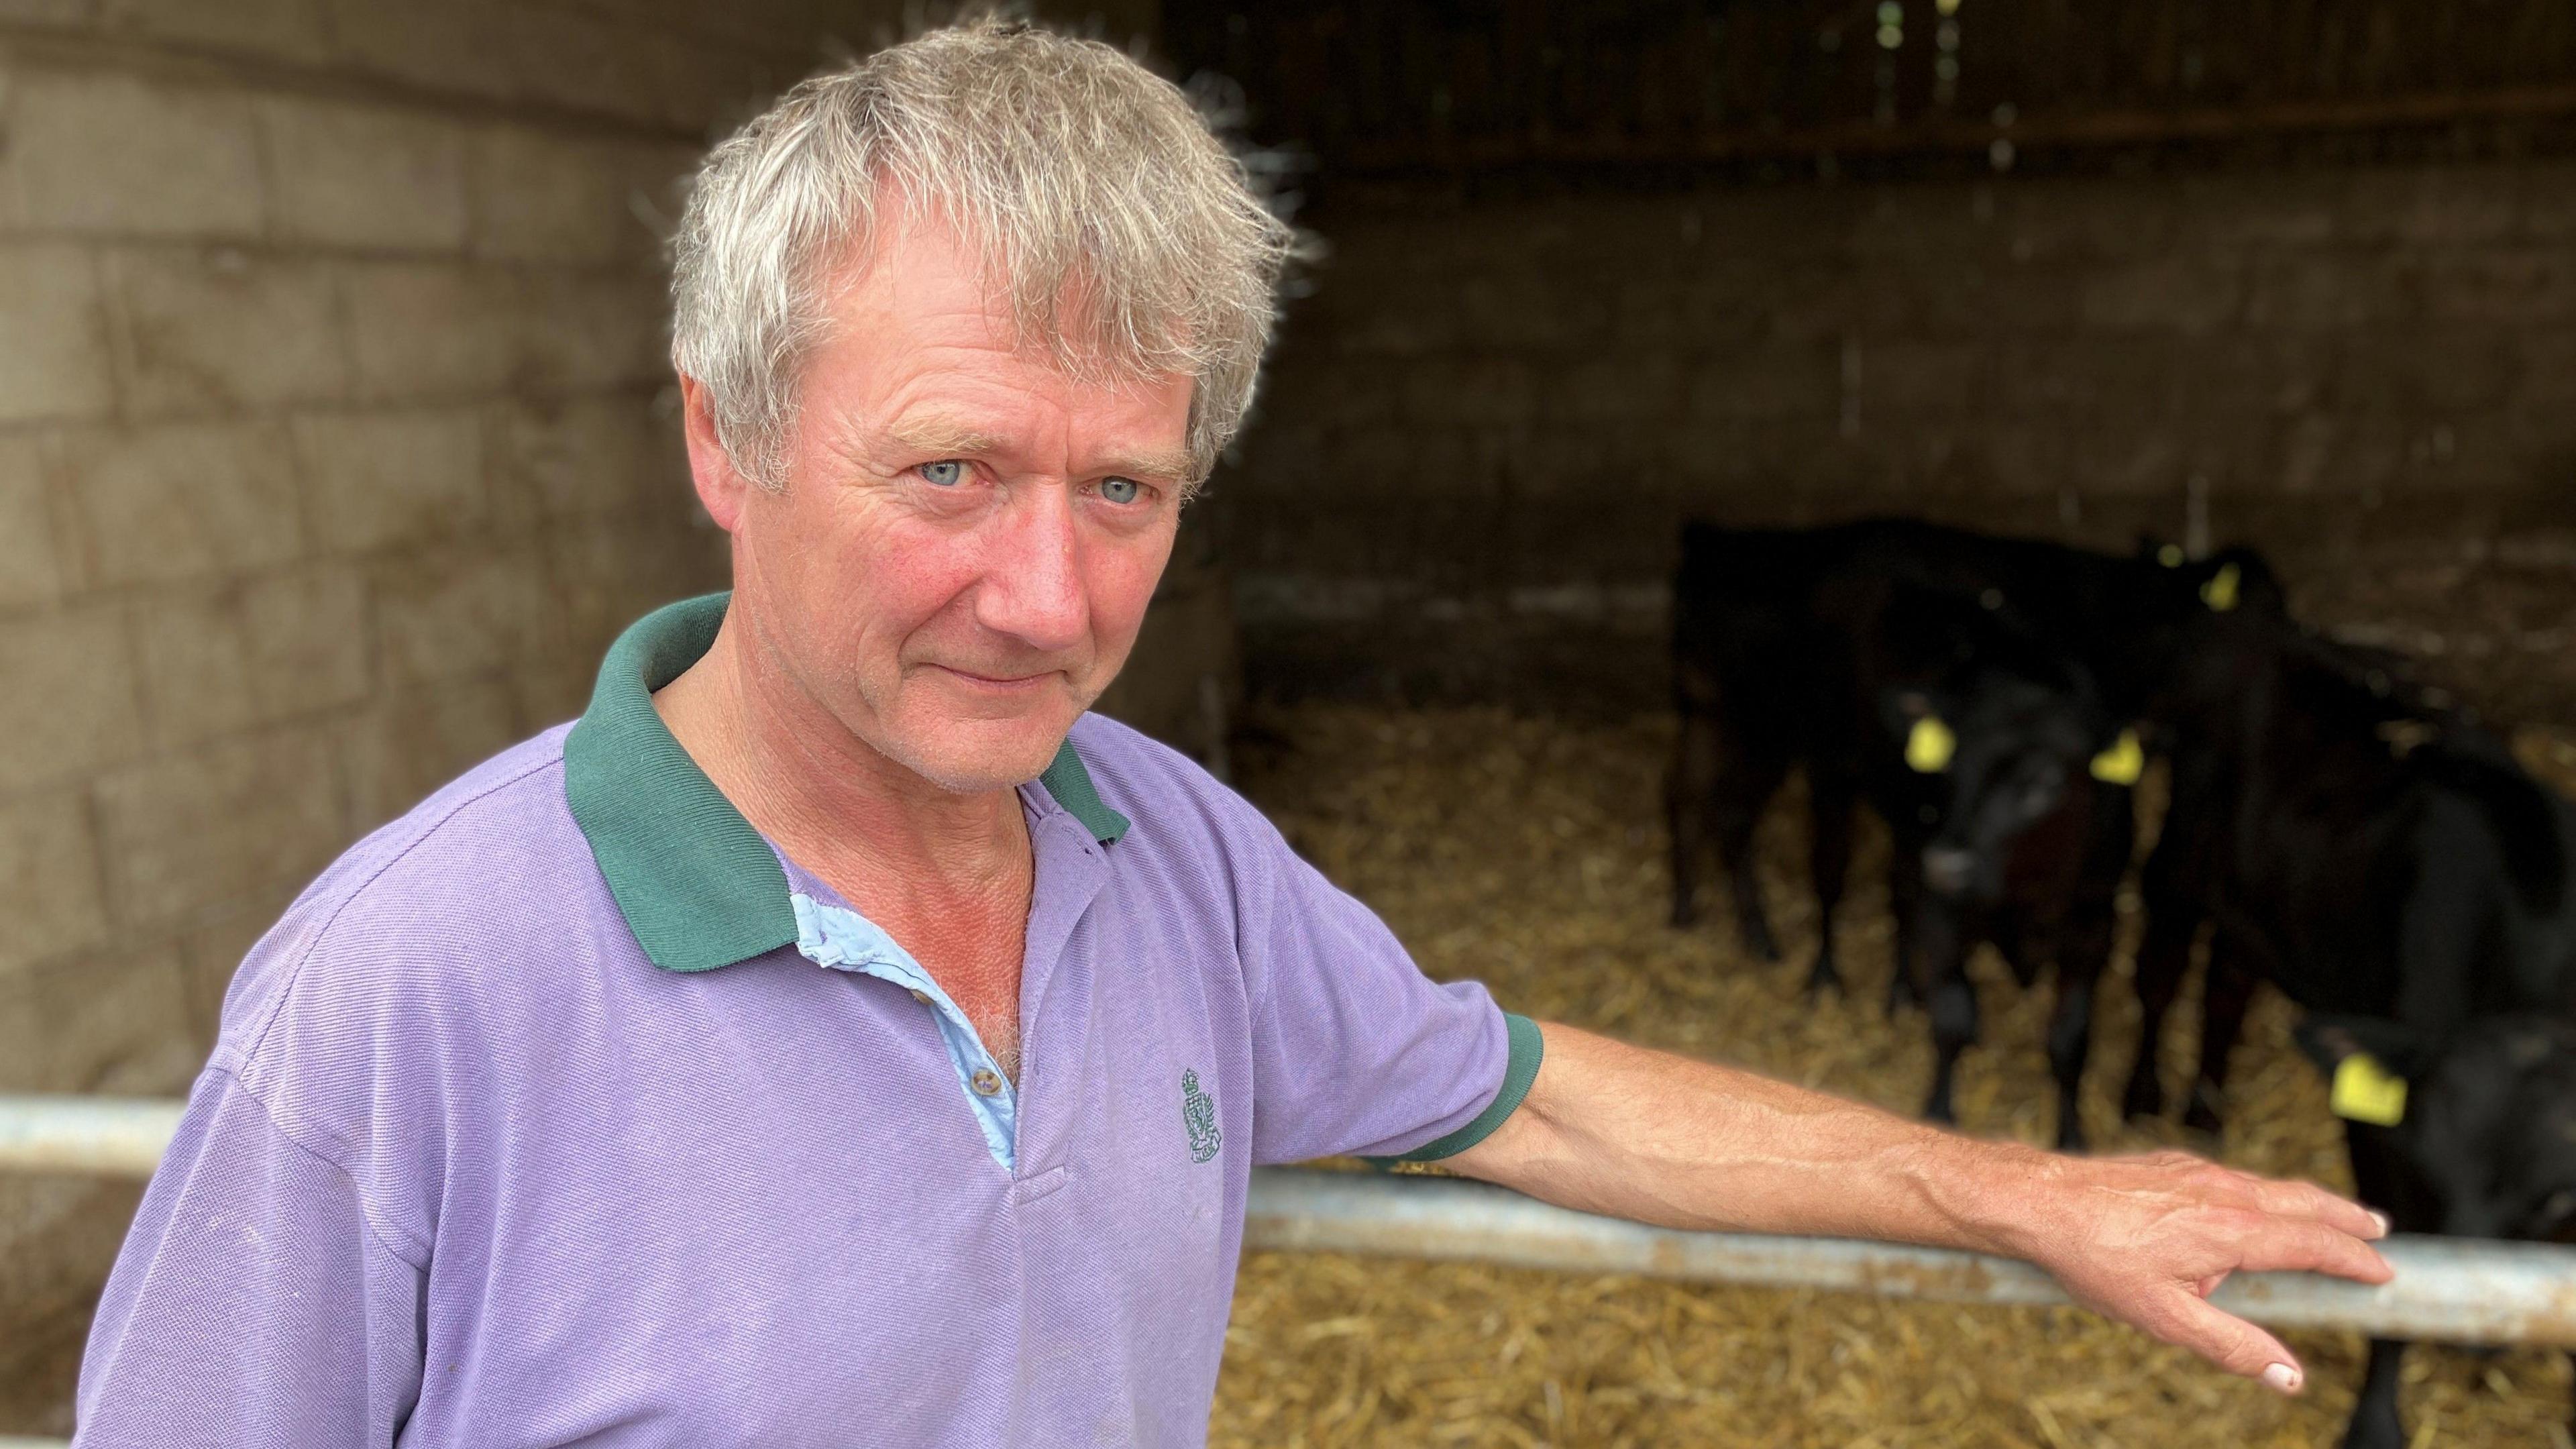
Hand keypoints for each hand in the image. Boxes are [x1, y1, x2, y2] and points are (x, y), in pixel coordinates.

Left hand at [2002, 1149, 2391, 1392]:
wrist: (2038, 1200)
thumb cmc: (2096, 1258)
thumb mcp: (2165, 1319)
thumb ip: (2232, 1346)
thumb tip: (2290, 1378)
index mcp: (2231, 1231)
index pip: (2312, 1243)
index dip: (2353, 1259)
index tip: (2385, 1272)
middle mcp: (2223, 1191)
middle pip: (2303, 1201)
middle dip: (2345, 1217)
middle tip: (2379, 1230)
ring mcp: (2196, 1171)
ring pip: (2269, 1185)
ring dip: (2307, 1201)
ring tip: (2329, 1214)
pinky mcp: (2171, 1163)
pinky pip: (2233, 1176)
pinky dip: (2264, 1189)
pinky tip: (2255, 1203)